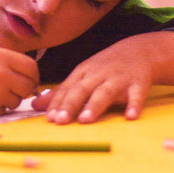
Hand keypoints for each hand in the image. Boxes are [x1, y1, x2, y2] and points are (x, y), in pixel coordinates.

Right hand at [0, 47, 38, 117]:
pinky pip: (4, 111)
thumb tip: (31, 79)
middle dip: (22, 89)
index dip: (31, 75)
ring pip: (17, 100)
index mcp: (0, 56)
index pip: (32, 68)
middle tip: (9, 89)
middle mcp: (1, 73)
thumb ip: (7, 64)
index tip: (24, 79)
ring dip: (9, 100)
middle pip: (29, 86)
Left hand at [32, 40, 153, 123]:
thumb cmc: (105, 67)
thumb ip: (60, 92)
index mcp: (83, 73)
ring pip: (105, 92)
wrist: (139, 51)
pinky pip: (136, 95)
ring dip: (95, 105)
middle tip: (61, 120)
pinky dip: (134, 105)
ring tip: (86, 119)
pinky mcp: (138, 83)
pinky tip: (130, 116)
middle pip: (82, 89)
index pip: (67, 88)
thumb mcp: (82, 75)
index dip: (57, 103)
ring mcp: (118, 79)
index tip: (49, 118)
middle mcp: (98, 74)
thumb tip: (34, 104)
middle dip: (70, 104)